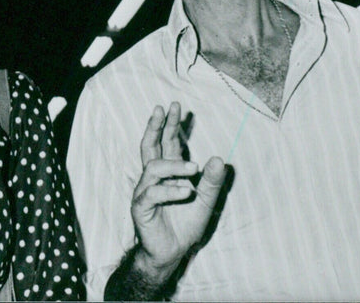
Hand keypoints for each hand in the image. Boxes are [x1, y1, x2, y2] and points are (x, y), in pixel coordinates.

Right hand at [131, 102, 226, 272]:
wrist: (172, 252)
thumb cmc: (185, 224)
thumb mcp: (206, 201)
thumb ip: (212, 182)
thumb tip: (220, 159)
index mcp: (168, 172)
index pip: (168, 142)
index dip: (171, 125)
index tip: (177, 107)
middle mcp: (153, 177)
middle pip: (150, 145)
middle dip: (156, 126)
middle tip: (162, 108)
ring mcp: (145, 191)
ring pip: (153, 167)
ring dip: (174, 165)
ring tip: (194, 168)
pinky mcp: (140, 207)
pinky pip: (152, 193)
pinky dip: (170, 191)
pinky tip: (186, 191)